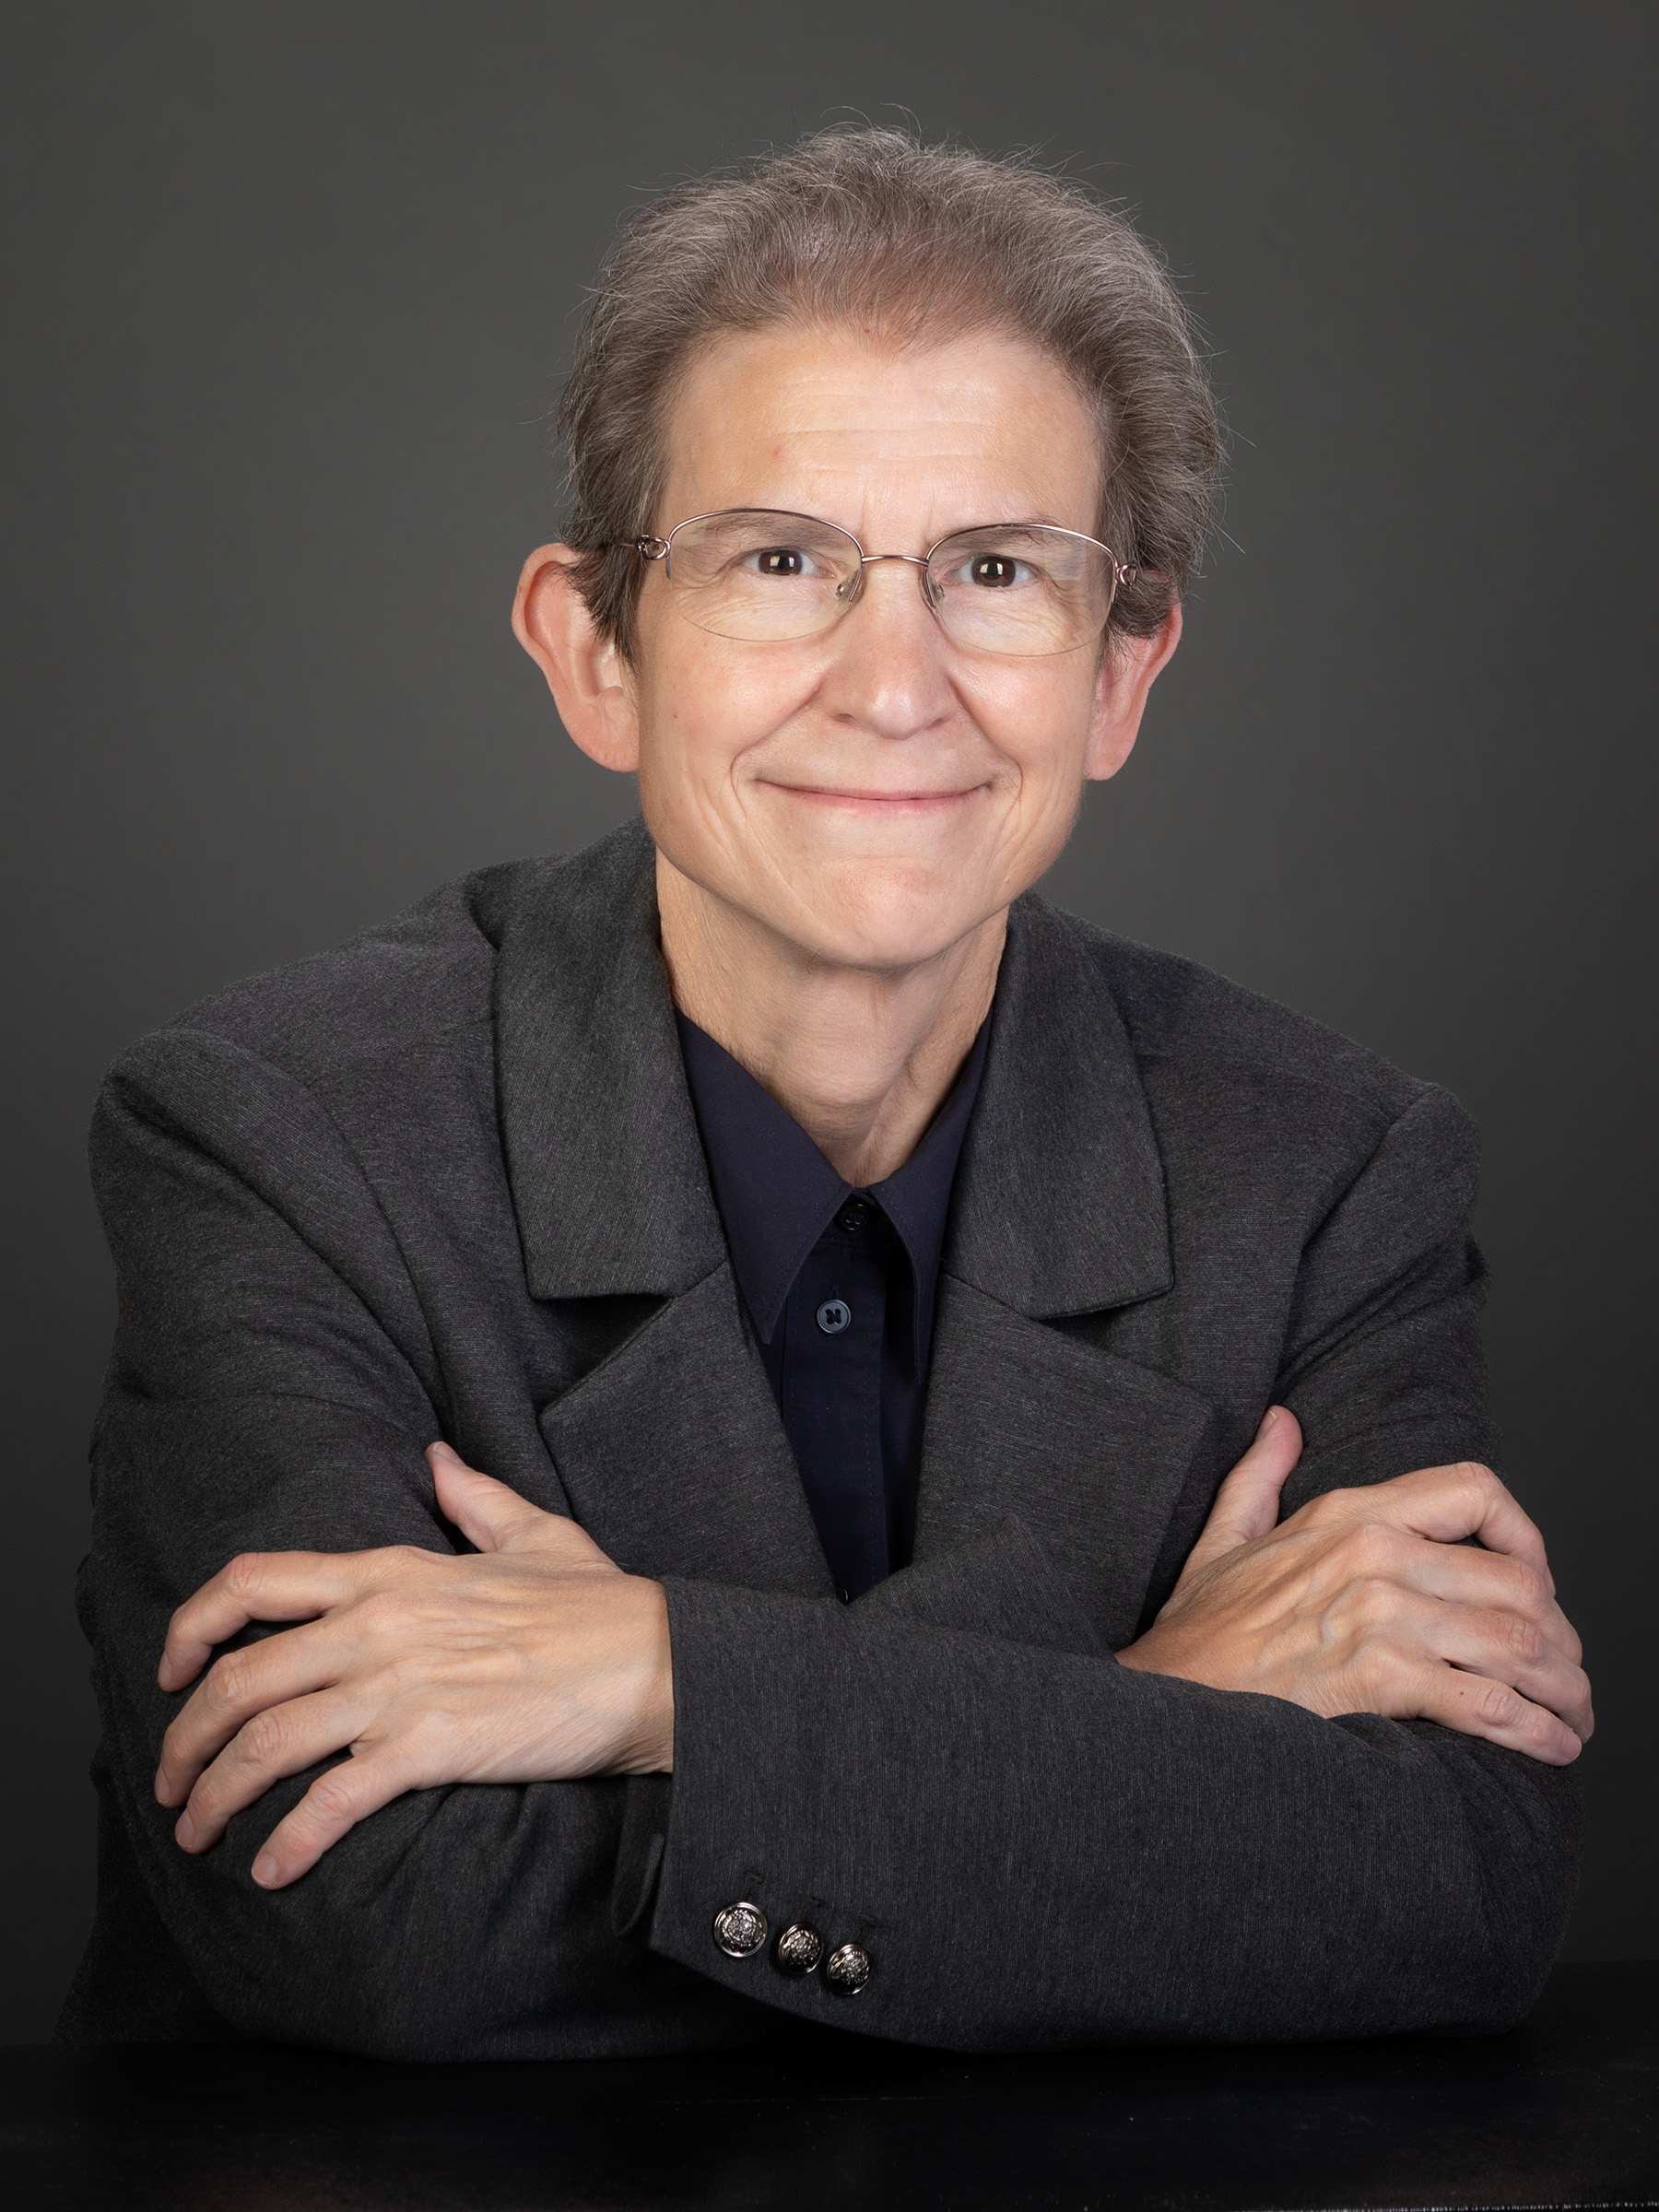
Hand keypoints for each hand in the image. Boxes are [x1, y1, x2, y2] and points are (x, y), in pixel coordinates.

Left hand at [154, 1443, 672, 1887]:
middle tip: (170, 1783)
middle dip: (182, 1739)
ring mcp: (399, 1685)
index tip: (170, 1670)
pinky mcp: (430, 1745)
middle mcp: (378, 1622)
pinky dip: (288, 1843)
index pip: (252, 1582)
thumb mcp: (533, 1531)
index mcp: (391, 1569)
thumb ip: (473, 1498)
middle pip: (237, 1678)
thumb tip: (434, 1459)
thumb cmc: (602, 1603)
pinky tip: (271, 1873)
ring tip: (198, 1833)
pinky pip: (331, 1801)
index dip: (189, 1627)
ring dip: (214, 1797)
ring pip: (264, 1742)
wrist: (658, 1661)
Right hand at [1117, 1408, 1591, 1764]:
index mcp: (1347, 1513)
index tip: (1534, 1585)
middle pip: (1516, 1580)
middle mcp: (1374, 1551)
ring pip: (1517, 1641)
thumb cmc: (1196, 1635)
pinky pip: (1490, 1702)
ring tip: (1572, 1720)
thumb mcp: (1223, 1539)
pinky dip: (1535, 1730)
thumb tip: (1280, 1422)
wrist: (1164, 1704)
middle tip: (1567, 1675)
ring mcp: (1379, 1612)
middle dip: (1560, 1637)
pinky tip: (1549, 1747)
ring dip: (1563, 1689)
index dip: (1526, 1539)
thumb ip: (1258, 1475)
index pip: (1475, 1491)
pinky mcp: (1380, 1677)